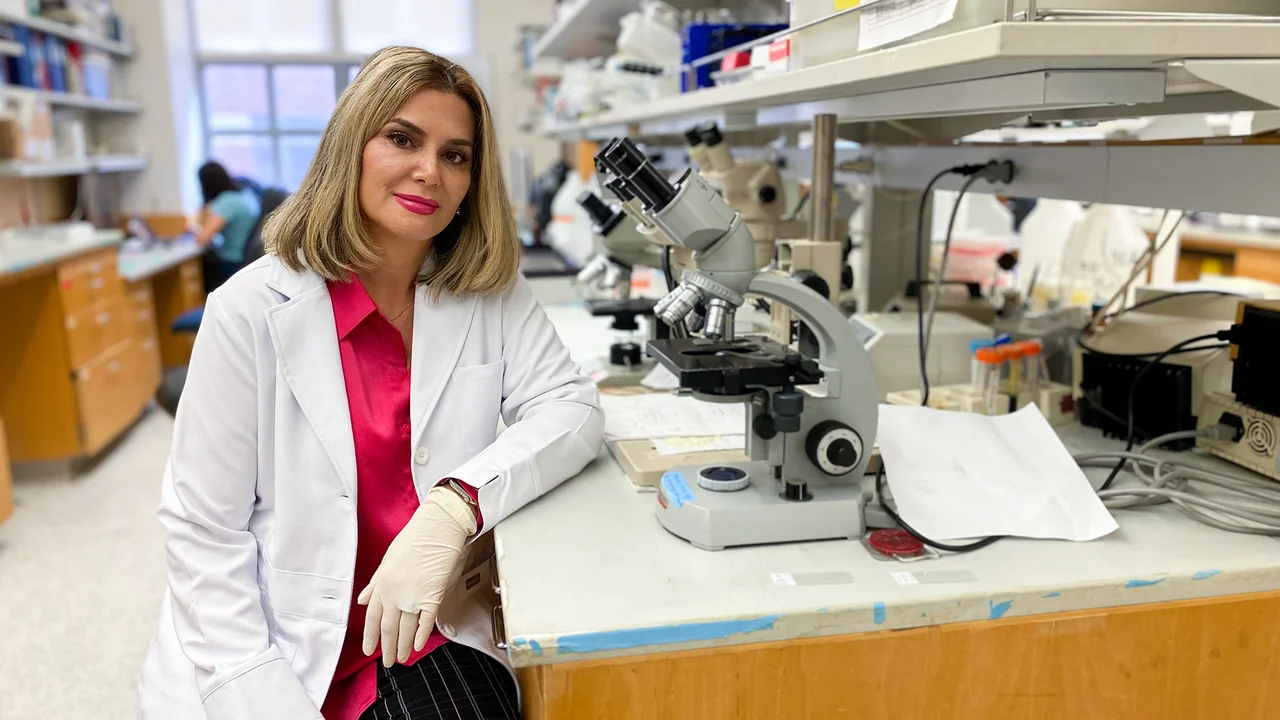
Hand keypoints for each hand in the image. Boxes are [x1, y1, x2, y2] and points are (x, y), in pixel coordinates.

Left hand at [358, 486, 476, 666]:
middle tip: (388, 661)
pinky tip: (419, 645)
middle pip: (389, 628)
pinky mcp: (433, 597)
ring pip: (406, 629)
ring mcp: (414, 597)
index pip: (372, 618)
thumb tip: (364, 598)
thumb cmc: (414, 538)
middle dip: (388, 648)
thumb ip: (376, 583)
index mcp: (382, 584)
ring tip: (403, 658)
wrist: (438, 528)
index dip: (370, 636)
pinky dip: (422, 636)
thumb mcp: (387, 560)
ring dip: (404, 646)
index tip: (369, 649)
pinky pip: (426, 622)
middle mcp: (396, 594)